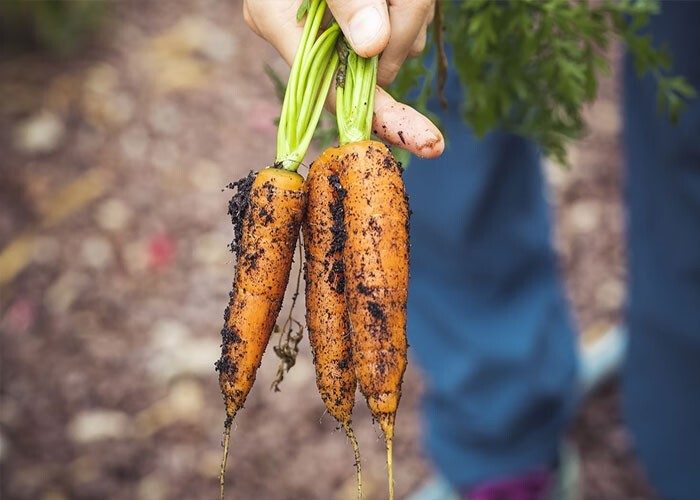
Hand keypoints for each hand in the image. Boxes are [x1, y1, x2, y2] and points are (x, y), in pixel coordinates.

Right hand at [243, 0, 443, 157]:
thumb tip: (373, 47)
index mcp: (279, 23)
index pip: (335, 91)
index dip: (382, 116)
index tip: (425, 140)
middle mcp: (305, 35)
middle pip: (377, 66)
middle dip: (404, 30)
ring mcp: (337, 29)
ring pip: (399, 44)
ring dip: (412, 9)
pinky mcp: (362, 18)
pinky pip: (404, 26)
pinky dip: (413, 4)